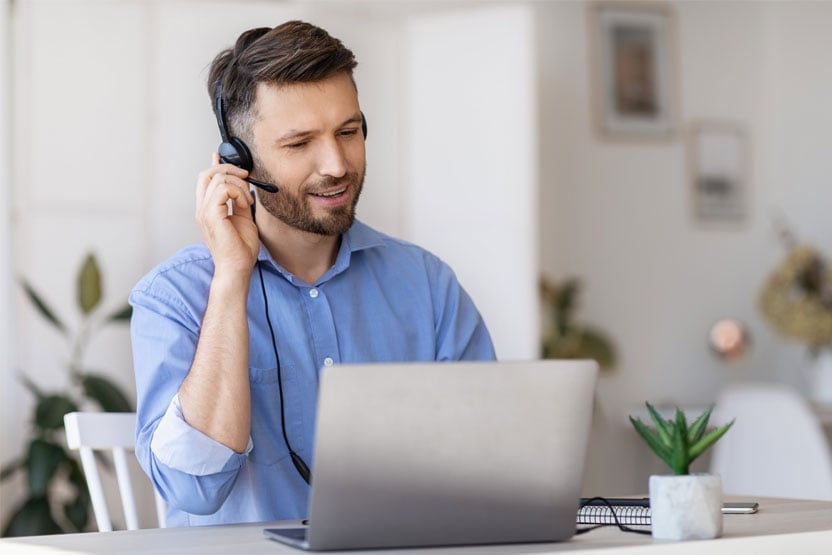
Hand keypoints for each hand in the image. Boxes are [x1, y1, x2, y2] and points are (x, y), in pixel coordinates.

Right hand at [195, 154, 258, 277]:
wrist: (237, 267)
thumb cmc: (240, 249)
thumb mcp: (242, 219)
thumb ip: (240, 202)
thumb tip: (244, 187)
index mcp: (207, 210)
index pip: (205, 180)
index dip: (213, 165)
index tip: (220, 155)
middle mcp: (202, 209)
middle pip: (207, 174)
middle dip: (229, 169)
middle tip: (246, 177)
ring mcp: (204, 212)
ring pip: (217, 178)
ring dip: (238, 185)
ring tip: (247, 201)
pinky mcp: (211, 215)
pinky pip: (223, 189)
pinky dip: (238, 193)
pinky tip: (245, 205)